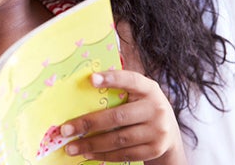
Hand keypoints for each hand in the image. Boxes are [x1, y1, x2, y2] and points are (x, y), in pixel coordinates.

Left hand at [59, 70, 185, 163]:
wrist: (169, 132)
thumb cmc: (143, 106)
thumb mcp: (138, 94)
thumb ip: (120, 89)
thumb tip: (86, 85)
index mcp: (149, 89)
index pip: (130, 80)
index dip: (112, 78)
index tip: (91, 79)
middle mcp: (156, 108)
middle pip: (118, 116)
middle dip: (88, 123)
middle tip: (66, 129)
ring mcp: (157, 131)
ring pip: (118, 139)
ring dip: (92, 144)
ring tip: (71, 146)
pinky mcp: (154, 149)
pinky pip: (125, 154)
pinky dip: (104, 155)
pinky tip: (88, 154)